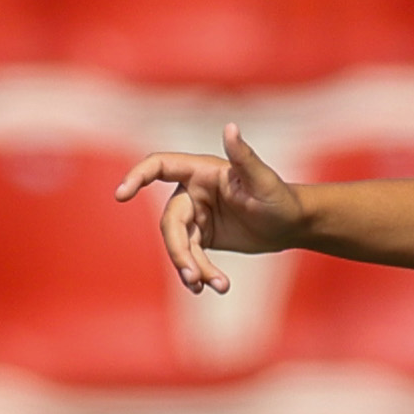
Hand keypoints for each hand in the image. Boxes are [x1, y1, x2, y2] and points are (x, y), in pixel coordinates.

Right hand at [114, 123, 302, 294]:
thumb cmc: (280, 197)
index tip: (121, 195)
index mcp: (201, 171)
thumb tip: (230, 128)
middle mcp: (192, 191)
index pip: (159, 166)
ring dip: (191, 267)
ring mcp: (195, 215)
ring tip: (212, 286)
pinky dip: (200, 273)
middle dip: (180, 251)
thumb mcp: (264, 180)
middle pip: (171, 222)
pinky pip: (191, 256)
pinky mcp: (202, 236)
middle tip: (195, 277)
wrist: (291, 223)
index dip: (137, 176)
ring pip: (179, 244)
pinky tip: (215, 286)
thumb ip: (244, 156)